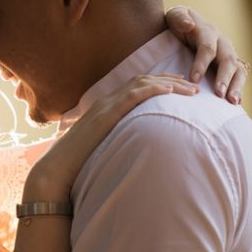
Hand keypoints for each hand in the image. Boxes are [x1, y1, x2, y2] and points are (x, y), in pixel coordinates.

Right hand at [25, 73, 197, 197]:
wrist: (57, 170)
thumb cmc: (78, 166)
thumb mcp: (103, 149)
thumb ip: (118, 142)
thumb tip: (135, 150)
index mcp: (106, 108)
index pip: (138, 87)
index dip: (162, 85)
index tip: (182, 89)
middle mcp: (106, 101)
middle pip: (144, 80)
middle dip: (171, 81)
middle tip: (194, 86)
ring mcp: (105, 106)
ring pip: (142, 84)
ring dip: (169, 84)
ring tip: (191, 89)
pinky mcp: (105, 114)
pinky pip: (133, 95)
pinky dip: (154, 90)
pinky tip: (171, 91)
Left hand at [165, 6, 249, 102]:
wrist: (187, 26)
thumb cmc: (178, 23)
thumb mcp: (176, 16)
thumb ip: (180, 19)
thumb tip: (190, 25)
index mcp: (208, 32)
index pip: (207, 48)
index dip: (201, 64)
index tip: (194, 79)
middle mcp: (222, 43)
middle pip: (228, 60)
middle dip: (225, 78)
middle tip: (220, 94)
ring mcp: (229, 54)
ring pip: (239, 69)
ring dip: (237, 86)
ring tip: (233, 102)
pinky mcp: (231, 65)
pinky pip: (239, 77)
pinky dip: (239, 89)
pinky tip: (236, 103)